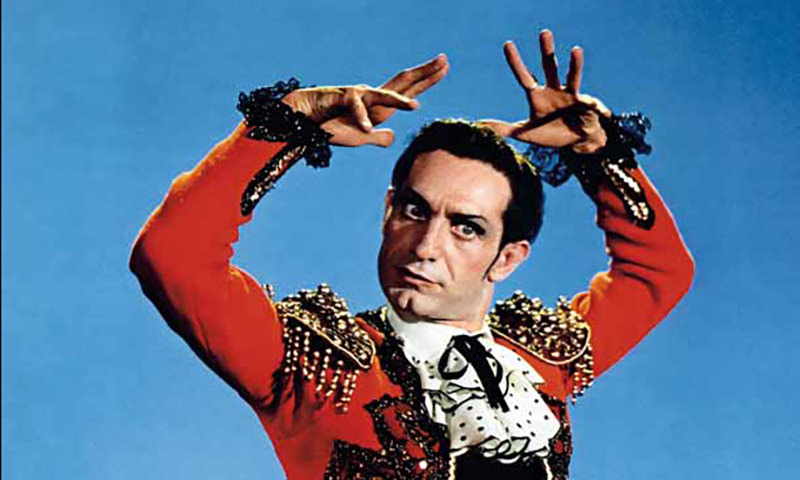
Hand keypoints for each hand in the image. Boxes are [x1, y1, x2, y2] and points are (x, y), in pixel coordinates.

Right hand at [282, 54, 448, 146]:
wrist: (303, 118)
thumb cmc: (331, 126)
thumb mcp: (361, 138)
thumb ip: (378, 137)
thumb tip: (392, 139)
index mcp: (379, 105)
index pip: (408, 90)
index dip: (427, 79)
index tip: (444, 67)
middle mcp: (372, 96)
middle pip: (402, 83)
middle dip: (424, 73)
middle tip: (444, 61)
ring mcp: (358, 96)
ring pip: (381, 96)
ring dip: (398, 102)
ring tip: (416, 107)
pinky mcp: (340, 100)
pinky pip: (353, 109)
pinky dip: (361, 119)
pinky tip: (367, 129)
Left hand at [481, 30, 609, 152]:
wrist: (576, 142)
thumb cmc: (552, 134)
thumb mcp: (526, 134)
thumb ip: (504, 129)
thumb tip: (479, 125)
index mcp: (538, 96)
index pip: (524, 76)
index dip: (516, 62)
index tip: (508, 44)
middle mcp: (554, 90)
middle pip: (549, 66)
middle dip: (547, 50)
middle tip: (544, 32)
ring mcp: (571, 94)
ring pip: (571, 75)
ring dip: (574, 63)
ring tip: (575, 50)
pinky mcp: (586, 103)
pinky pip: (590, 101)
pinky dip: (594, 104)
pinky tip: (599, 108)